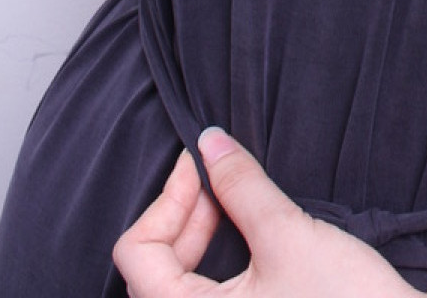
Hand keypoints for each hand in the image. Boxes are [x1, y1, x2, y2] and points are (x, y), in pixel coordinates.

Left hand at [114, 128, 419, 295]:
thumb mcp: (289, 235)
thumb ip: (241, 187)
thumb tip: (209, 143)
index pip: (137, 255)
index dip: (167, 200)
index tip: (204, 167)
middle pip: (149, 273)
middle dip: (182, 218)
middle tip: (221, 182)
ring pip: (173, 290)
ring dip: (194, 243)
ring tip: (233, 208)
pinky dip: (209, 270)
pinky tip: (242, 246)